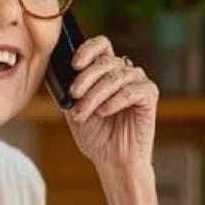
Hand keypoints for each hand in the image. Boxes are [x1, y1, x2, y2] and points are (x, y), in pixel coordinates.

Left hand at [64, 36, 157, 169]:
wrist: (111, 160)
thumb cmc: (95, 135)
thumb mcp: (73, 109)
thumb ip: (68, 90)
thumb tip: (54, 72)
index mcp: (106, 71)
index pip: (101, 45)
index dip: (88, 49)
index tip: (74, 65)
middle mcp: (124, 72)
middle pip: (106, 61)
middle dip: (86, 78)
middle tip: (74, 95)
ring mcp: (138, 82)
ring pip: (117, 76)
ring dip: (96, 95)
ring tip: (84, 112)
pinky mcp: (149, 96)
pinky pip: (132, 91)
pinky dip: (115, 101)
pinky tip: (104, 112)